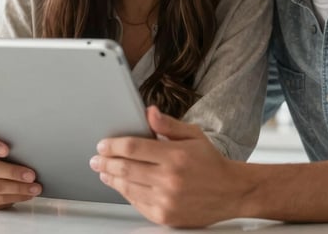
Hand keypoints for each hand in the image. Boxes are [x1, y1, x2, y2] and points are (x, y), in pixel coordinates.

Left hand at [89, 106, 247, 226]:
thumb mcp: (193, 135)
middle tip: (96, 159)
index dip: (113, 145)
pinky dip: (125, 193)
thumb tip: (148, 112)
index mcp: (175, 155)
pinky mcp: (165, 216)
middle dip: (105, 162)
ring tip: (104, 172)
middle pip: (125, 168)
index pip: (133, 147)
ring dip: (111, 178)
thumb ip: (168, 124)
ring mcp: (166, 200)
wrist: (231, 192)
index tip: (103, 145)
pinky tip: (121, 185)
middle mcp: (169, 179)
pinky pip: (137, 203)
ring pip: (127, 187)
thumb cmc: (211, 163)